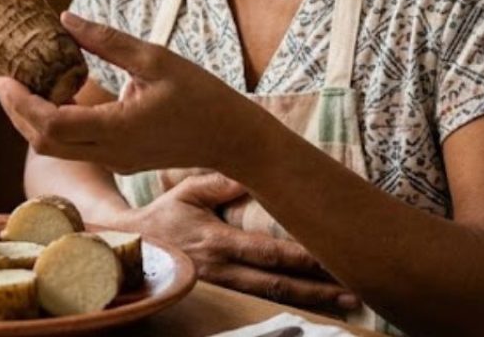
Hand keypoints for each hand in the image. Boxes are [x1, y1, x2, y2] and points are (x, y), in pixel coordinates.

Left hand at [0, 12, 263, 174]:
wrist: (233, 139)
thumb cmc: (201, 96)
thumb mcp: (155, 58)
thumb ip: (107, 42)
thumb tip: (65, 18)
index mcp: (117, 129)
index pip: (50, 124)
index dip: (20, 103)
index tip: (2, 77)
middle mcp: (110, 152)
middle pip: (44, 141)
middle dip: (17, 111)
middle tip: (3, 78)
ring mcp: (114, 160)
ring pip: (56, 147)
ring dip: (34, 118)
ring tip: (24, 83)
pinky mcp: (120, 160)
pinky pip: (75, 145)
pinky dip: (56, 123)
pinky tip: (58, 94)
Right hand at [122, 173, 359, 311]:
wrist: (129, 247)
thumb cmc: (163, 215)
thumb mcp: (187, 191)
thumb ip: (220, 183)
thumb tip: (253, 173)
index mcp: (216, 241)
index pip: (267, 252)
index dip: (301, 256)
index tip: (333, 256)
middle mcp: (221, 270)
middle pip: (277, 284)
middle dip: (317, 289)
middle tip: (355, 292)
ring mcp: (221, 290)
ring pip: (271, 300)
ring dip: (310, 302)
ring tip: (346, 303)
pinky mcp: (220, 300)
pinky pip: (258, 307)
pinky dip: (288, 308)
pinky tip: (313, 309)